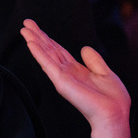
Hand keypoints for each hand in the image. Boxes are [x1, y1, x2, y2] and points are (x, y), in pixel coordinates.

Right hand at [21, 19, 130, 137]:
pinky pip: (47, 64)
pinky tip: (31, 43)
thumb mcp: (105, 73)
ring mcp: (62, 77)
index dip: (48, 39)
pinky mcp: (61, 81)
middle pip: (48, 50)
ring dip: (34, 41)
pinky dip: (38, 53)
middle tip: (26, 23)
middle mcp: (66, 72)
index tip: (37, 28)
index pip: (58, 51)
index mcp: (76, 70)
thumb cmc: (113, 99)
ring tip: (24, 29)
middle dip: (37, 36)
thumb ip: (94, 61)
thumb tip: (84, 48)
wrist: (114, 114)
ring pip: (45, 55)